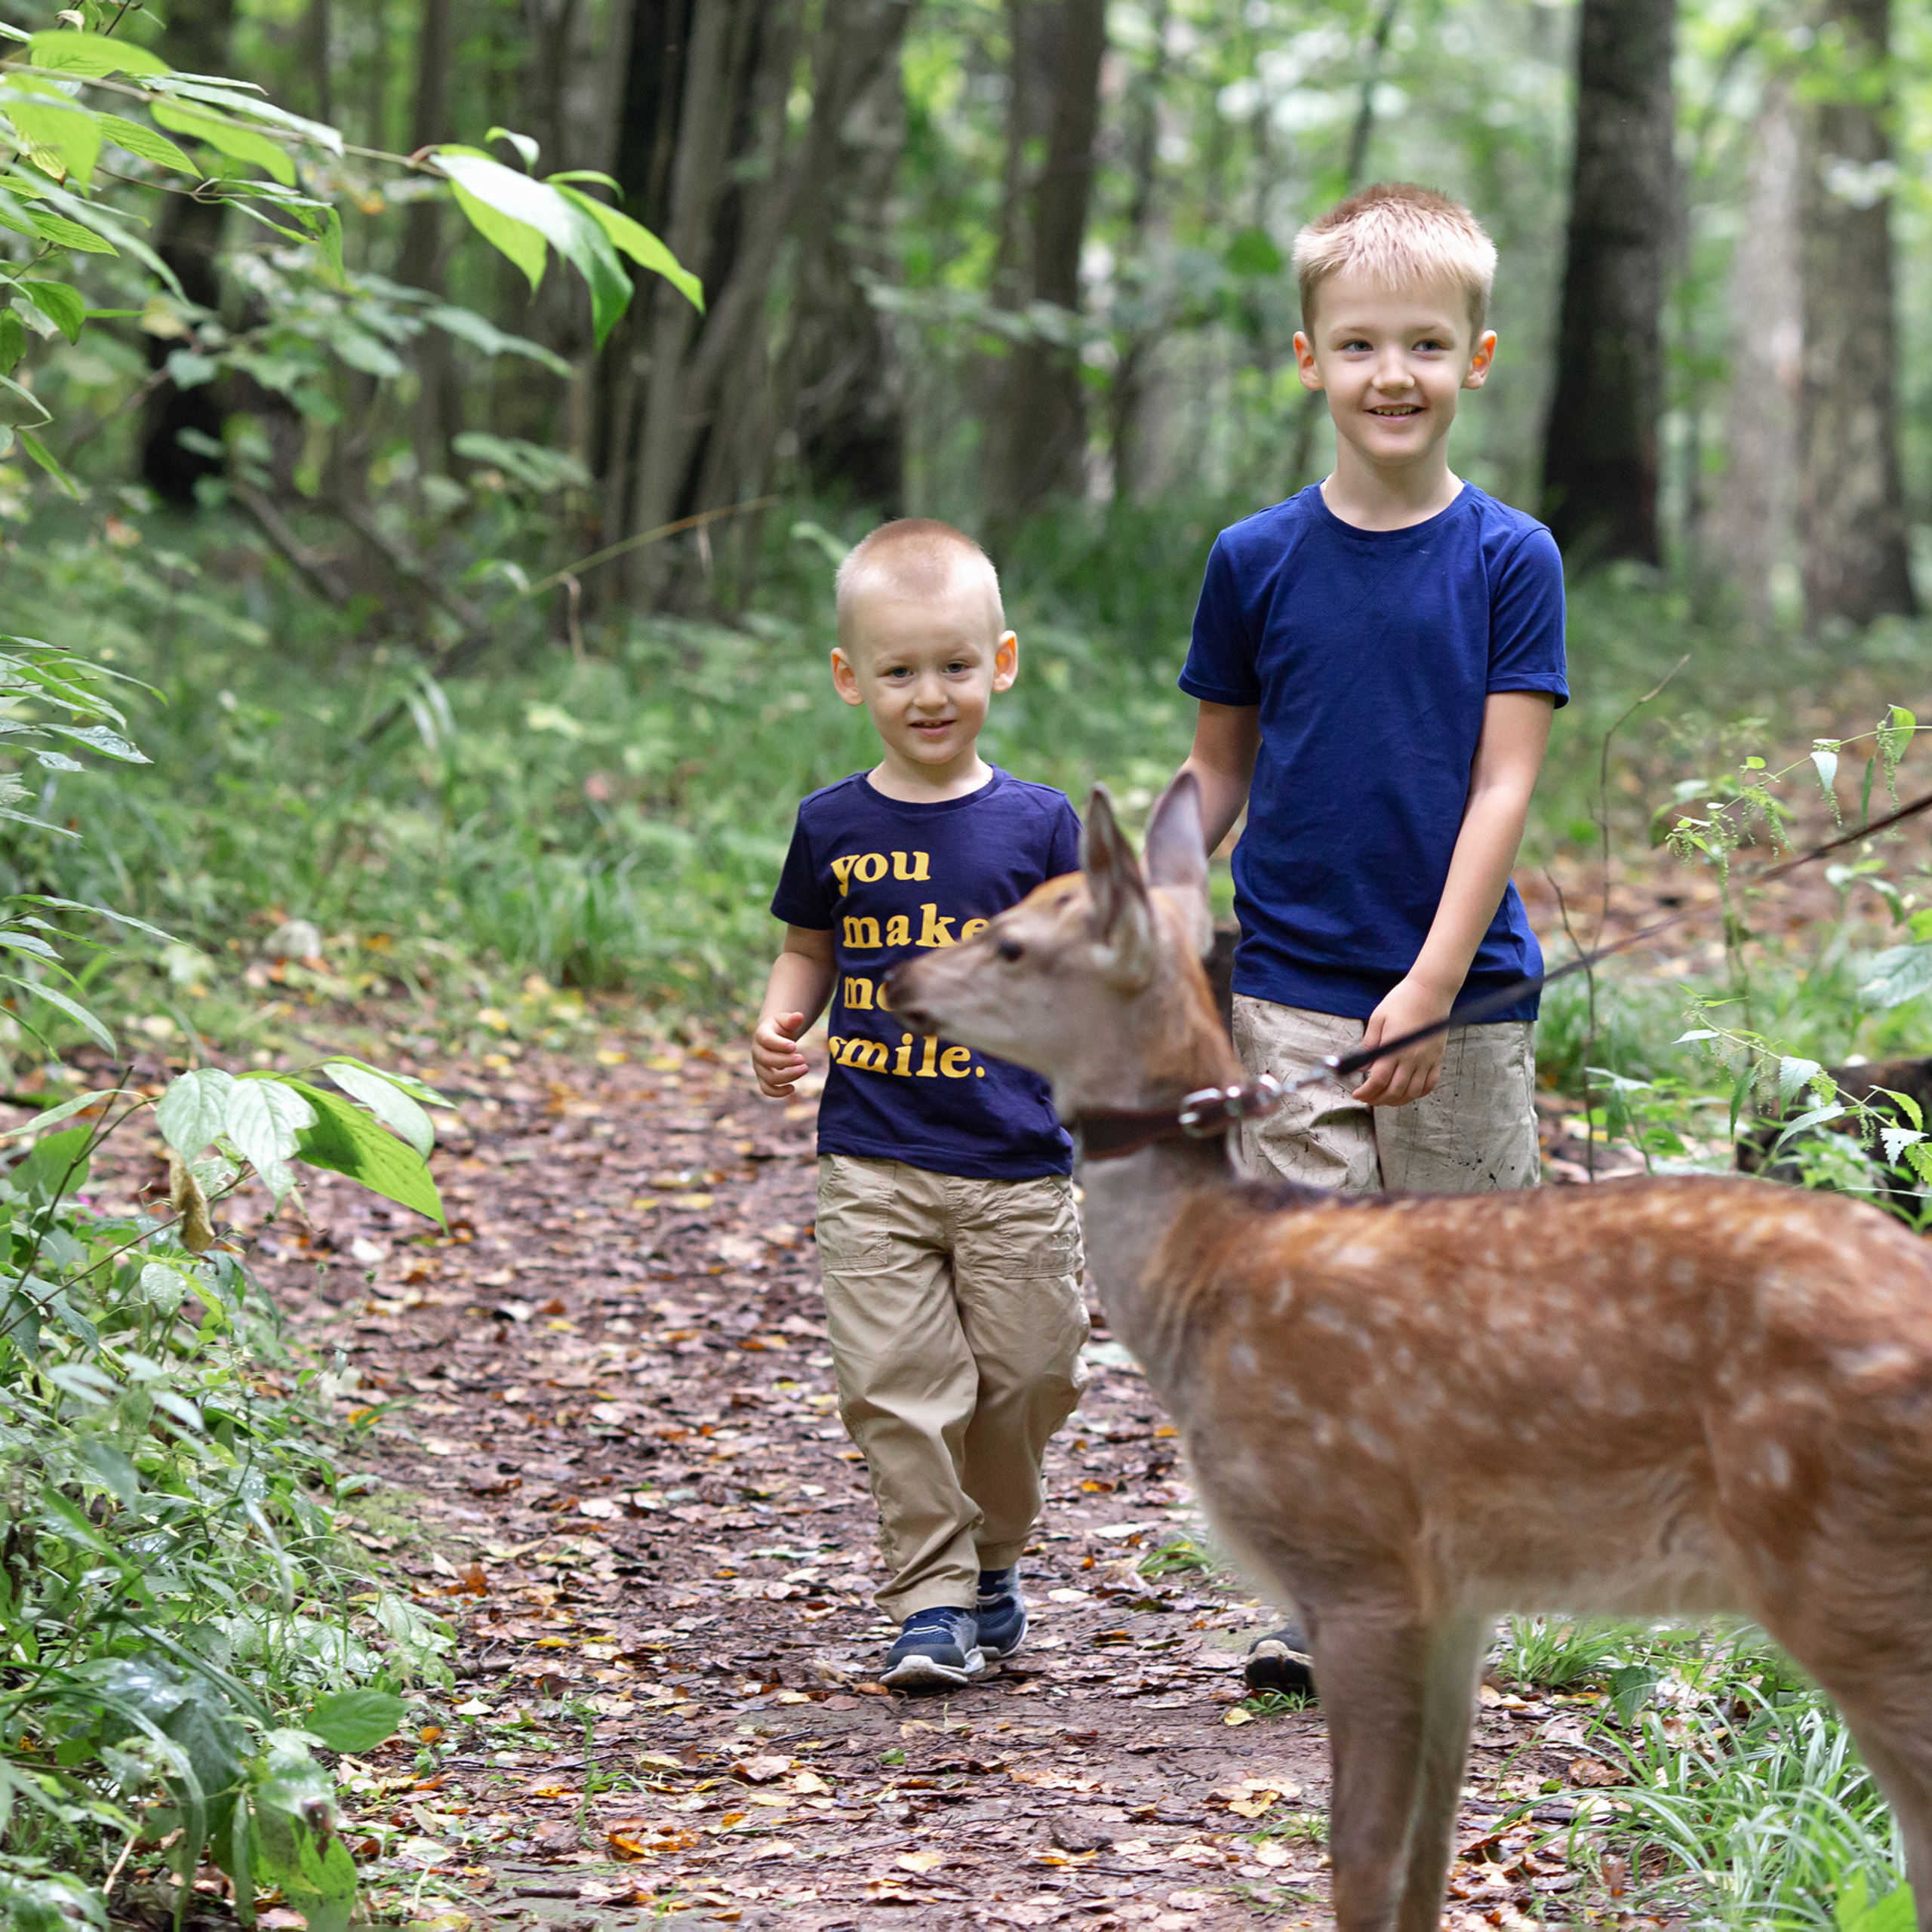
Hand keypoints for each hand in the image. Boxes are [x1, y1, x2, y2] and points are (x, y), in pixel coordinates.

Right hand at [753, 1009, 810, 1099]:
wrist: (772, 1037)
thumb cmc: (780, 1028)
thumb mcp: (785, 1020)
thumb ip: (791, 1020)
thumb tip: (799, 1016)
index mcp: (761, 1035)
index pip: (766, 1040)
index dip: (779, 1044)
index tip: (794, 1046)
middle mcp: (757, 1052)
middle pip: (767, 1060)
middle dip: (786, 1061)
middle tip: (803, 1059)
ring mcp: (759, 1066)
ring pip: (768, 1077)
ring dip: (787, 1076)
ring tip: (805, 1068)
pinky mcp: (763, 1078)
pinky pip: (766, 1089)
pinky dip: (778, 1092)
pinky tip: (793, 1088)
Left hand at [1351, 973, 1455, 1106]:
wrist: (1431, 991)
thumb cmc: (1402, 1001)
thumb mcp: (1378, 1018)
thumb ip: (1369, 1044)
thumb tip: (1359, 1066)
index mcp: (1394, 1049)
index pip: (1378, 1081)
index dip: (1366, 1092)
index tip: (1357, 1094)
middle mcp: (1412, 1058)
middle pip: (1394, 1091)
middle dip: (1377, 1099)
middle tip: (1367, 1098)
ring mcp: (1427, 1060)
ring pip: (1412, 1093)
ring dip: (1396, 1101)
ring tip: (1384, 1098)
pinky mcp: (1437, 1058)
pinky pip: (1430, 1084)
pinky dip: (1417, 1094)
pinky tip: (1407, 1092)